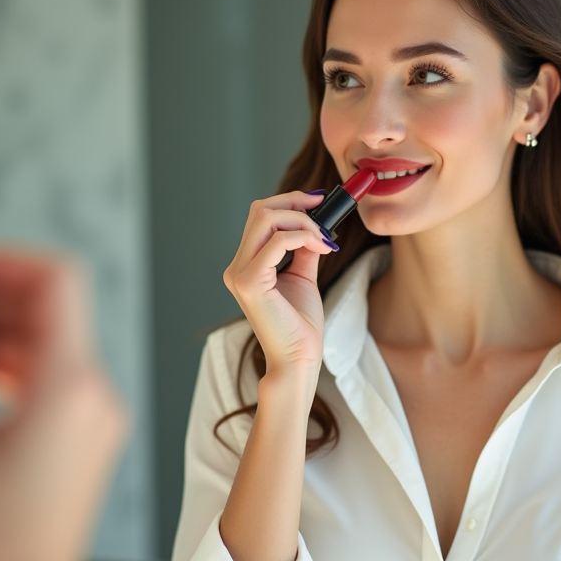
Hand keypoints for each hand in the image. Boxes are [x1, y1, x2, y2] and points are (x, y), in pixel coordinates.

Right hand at [222, 192, 334, 378]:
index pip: (259, 216)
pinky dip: (303, 237)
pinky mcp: (249, 282)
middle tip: (324, 211)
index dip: (289, 202)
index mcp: (245, 265)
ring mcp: (239, 274)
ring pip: (266, 219)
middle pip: (260, 211)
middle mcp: (236, 267)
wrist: (299, 359)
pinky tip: (322, 248)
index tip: (318, 201)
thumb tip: (313, 224)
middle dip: (296, 204)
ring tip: (324, 240)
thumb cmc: (300, 325)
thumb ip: (303, 249)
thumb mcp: (303, 277)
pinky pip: (277, 242)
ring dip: (302, 222)